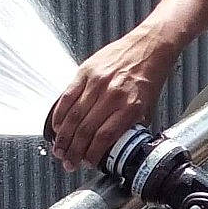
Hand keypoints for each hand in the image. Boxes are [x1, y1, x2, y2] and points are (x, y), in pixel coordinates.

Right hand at [47, 25, 176, 170]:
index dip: (92, 154)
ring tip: (58, 151)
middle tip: (68, 163)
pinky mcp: (87, 71)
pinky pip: (68, 96)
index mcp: (130, 107)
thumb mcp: (148, 107)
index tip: (88, 163)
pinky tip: (56, 126)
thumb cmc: (150, 76)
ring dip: (63, 137)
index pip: (105, 137)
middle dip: (74, 151)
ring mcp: (98, 82)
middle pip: (86, 130)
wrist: (151, 45)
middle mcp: (112, 95)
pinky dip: (60, 114)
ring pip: (74, 116)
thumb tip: (118, 145)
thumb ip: (131, 126)